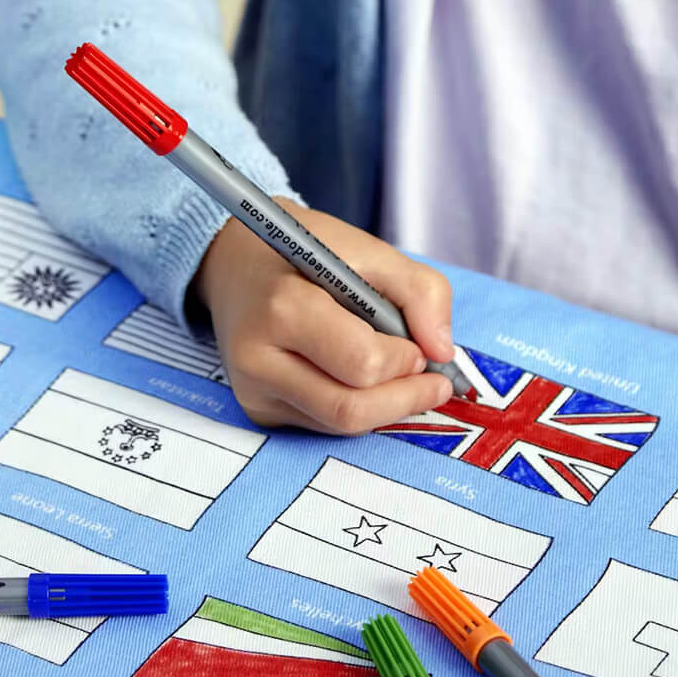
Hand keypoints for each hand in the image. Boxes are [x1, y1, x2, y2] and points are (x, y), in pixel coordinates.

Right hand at [195, 198, 455, 433]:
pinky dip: (360, 409)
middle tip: (434, 381)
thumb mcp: (369, 251)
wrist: (235, 262)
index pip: (361, 364)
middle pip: (350, 409)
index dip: (404, 361)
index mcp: (283, 309)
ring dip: (387, 407)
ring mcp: (254, 392)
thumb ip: (420, 292)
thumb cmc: (305, 253)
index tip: (420, 347)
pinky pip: (324, 425)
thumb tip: (442, 351)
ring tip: (407, 378)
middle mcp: (258, 360)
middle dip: (405, 399)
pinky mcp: (259, 410)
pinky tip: (369, 382)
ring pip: (340, 425)